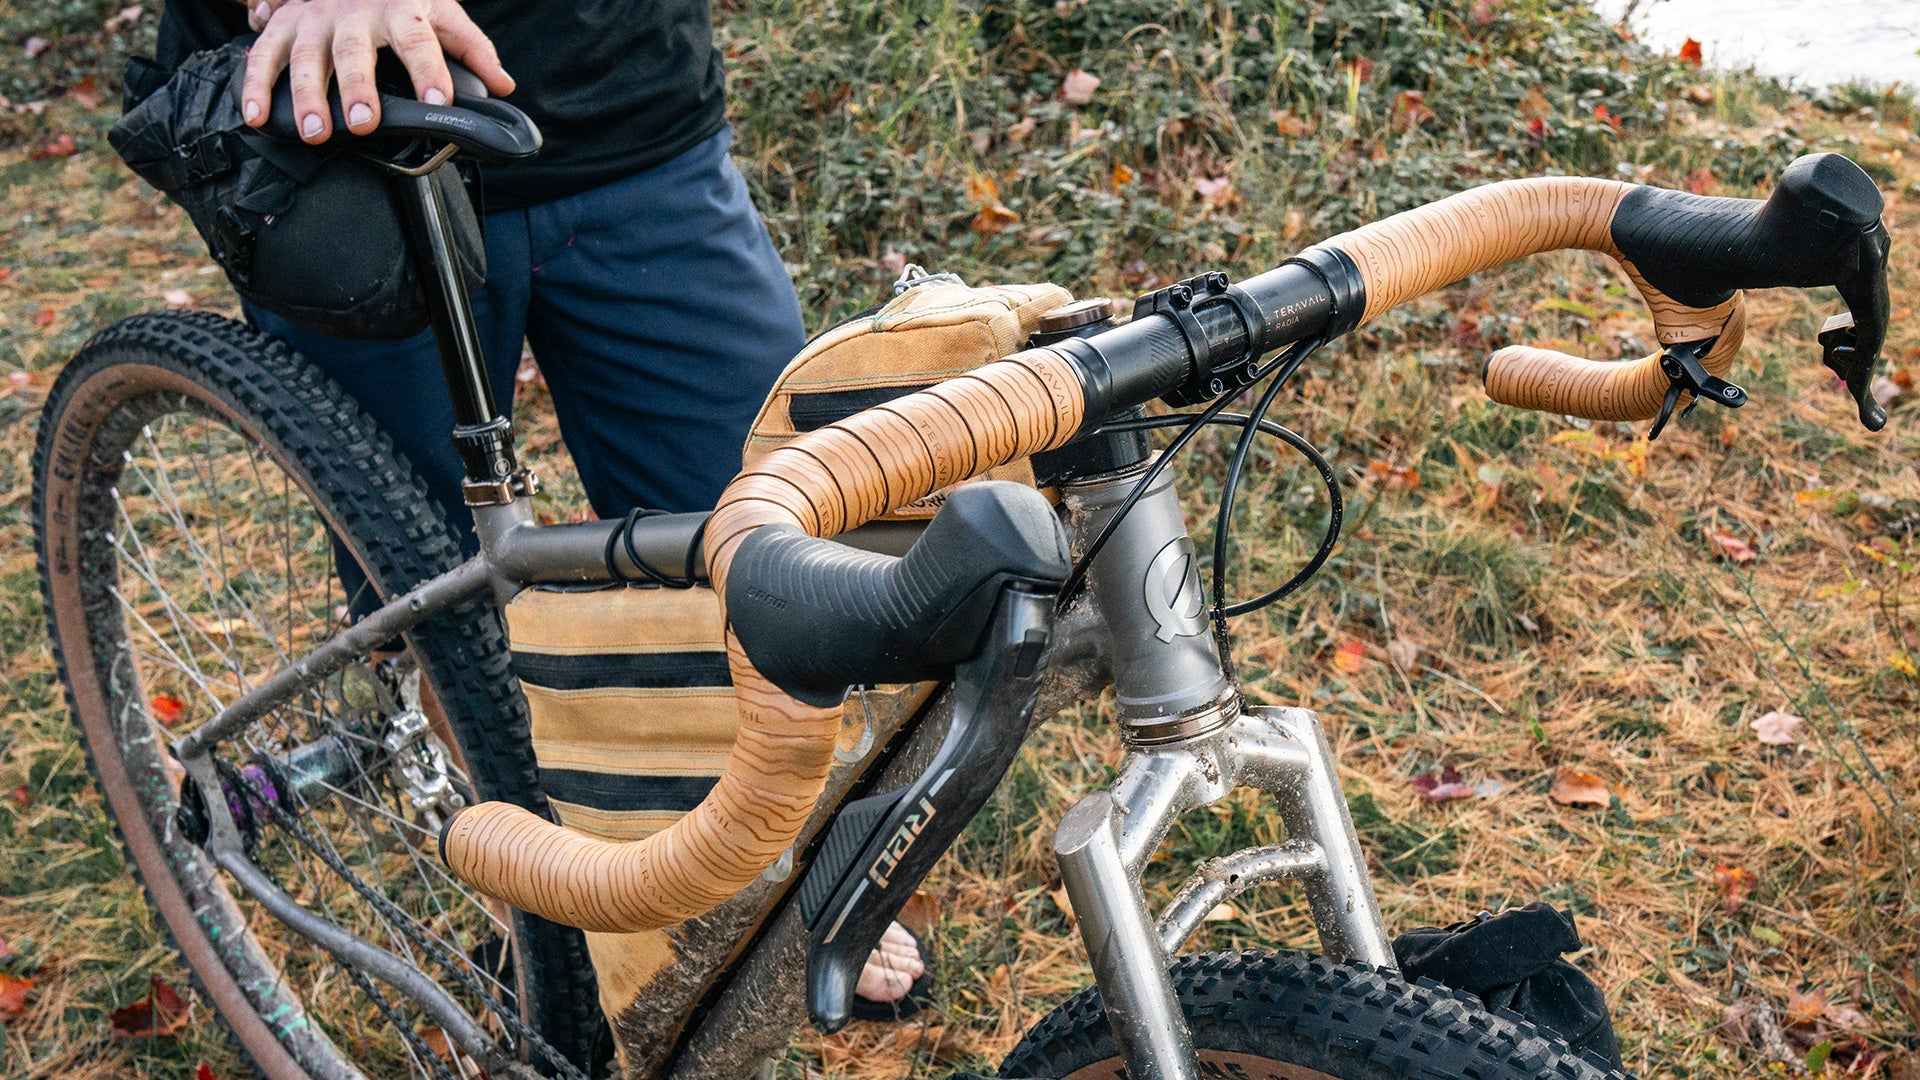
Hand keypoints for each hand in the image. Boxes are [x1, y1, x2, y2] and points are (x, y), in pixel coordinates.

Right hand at [240, 0, 513, 144]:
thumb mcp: (441, 12)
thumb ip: (472, 48)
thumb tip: (503, 84)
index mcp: (400, 9)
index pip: (419, 40)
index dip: (429, 71)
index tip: (438, 103)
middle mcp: (353, 12)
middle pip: (354, 51)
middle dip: (357, 88)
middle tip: (363, 124)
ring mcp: (314, 18)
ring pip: (305, 56)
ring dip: (306, 95)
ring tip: (315, 132)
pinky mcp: (282, 24)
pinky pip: (263, 55)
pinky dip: (255, 86)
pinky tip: (258, 118)